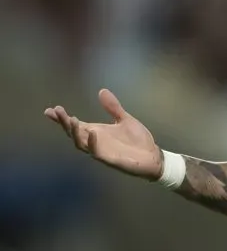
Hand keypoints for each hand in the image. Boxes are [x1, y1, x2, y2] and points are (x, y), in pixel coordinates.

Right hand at [44, 89, 162, 180]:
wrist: (153, 157)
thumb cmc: (138, 140)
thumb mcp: (125, 119)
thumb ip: (113, 107)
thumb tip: (102, 90)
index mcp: (97, 132)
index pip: (75, 124)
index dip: (62, 119)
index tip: (49, 110)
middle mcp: (95, 141)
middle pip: (73, 133)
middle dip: (64, 123)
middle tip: (56, 111)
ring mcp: (101, 151)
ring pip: (81, 143)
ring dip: (75, 132)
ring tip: (71, 119)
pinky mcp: (110, 159)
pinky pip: (97, 152)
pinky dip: (93, 143)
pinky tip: (93, 132)